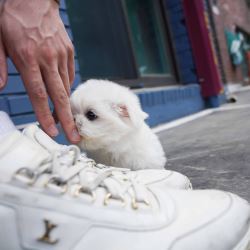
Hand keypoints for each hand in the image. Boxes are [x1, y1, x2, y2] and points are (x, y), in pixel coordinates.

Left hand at [0, 0, 80, 142]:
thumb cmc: (13, 18)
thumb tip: (0, 87)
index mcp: (28, 58)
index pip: (39, 94)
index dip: (45, 115)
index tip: (52, 131)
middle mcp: (48, 59)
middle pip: (59, 96)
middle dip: (67, 119)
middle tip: (74, 136)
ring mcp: (61, 55)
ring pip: (66, 87)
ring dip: (66, 106)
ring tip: (68, 120)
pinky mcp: (68, 52)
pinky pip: (69, 74)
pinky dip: (66, 87)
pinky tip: (63, 94)